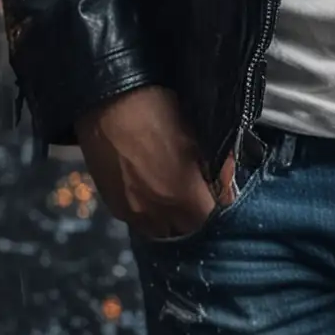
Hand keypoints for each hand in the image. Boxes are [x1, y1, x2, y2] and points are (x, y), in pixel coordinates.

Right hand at [75, 85, 234, 239]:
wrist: (106, 102)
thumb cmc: (156, 110)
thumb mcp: (195, 132)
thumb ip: (217, 166)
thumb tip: (228, 184)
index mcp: (183, 196)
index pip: (212, 221)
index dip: (220, 209)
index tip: (221, 196)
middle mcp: (158, 215)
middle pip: (186, 232)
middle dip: (197, 218)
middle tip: (201, 196)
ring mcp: (133, 214)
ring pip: (162, 233)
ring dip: (174, 221)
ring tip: (178, 198)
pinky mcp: (115, 208)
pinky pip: (140, 223)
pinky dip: (152, 215)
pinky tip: (155, 194)